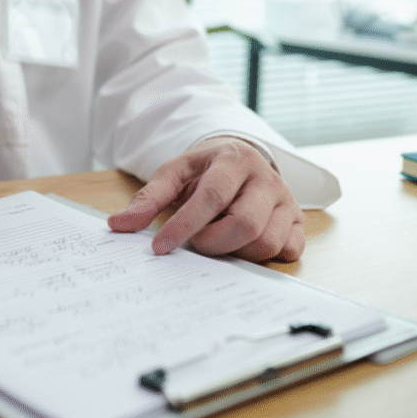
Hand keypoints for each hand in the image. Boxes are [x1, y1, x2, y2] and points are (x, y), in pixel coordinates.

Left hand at [107, 137, 304, 262]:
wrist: (240, 160)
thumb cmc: (204, 171)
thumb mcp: (174, 174)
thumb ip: (148, 199)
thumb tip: (118, 225)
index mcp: (234, 160)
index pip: (212, 198)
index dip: (185, 226)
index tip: (160, 247)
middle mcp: (267, 179)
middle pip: (244, 225)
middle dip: (212, 243)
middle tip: (195, 243)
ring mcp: (287, 201)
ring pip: (267, 242)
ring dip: (235, 251)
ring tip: (217, 238)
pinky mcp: (298, 221)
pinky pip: (289, 251)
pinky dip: (262, 257)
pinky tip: (241, 245)